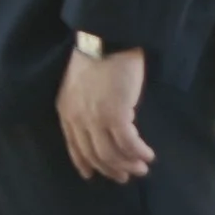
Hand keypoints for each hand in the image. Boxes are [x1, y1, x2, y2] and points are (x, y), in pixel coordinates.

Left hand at [56, 45, 155, 181]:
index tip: (93, 175)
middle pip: (94, 155)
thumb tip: (101, 120)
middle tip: (126, 176)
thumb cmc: (97, 54)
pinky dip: (139, 152)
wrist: (107, 38)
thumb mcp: (80, 82)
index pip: (74, 146)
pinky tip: (148, 155)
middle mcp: (78, 119)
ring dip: (128, 164)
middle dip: (111, 169)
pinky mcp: (116, 115)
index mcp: (66, 111)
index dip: (84, 163)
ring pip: (111, 154)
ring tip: (142, 167)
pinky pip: (128, 144)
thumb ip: (84, 103)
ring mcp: (96, 119)